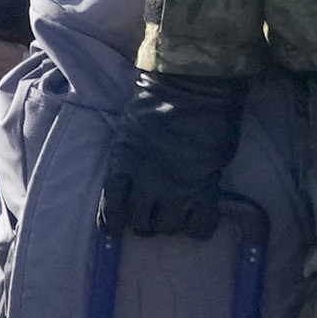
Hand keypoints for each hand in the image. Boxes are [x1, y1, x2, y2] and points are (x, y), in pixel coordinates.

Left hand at [99, 71, 249, 238]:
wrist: (194, 89)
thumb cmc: (158, 100)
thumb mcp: (128, 130)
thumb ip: (128, 158)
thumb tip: (131, 177)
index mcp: (122, 165)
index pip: (111, 208)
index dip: (112, 223)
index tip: (115, 228)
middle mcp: (146, 183)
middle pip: (140, 224)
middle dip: (145, 223)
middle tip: (153, 214)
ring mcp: (176, 190)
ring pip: (168, 228)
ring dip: (171, 224)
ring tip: (178, 212)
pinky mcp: (205, 191)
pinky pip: (200, 227)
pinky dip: (199, 228)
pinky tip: (199, 219)